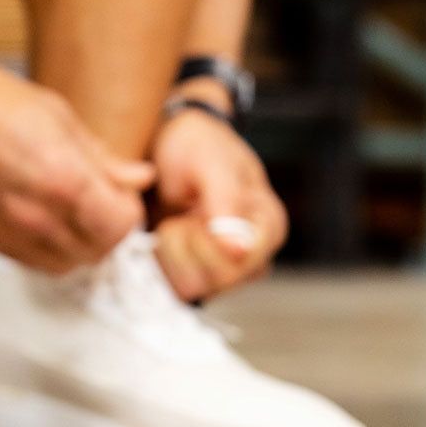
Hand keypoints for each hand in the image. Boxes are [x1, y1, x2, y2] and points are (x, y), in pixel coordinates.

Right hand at [0, 43, 153, 272]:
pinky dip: (40, 246)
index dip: (127, 209)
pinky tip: (35, 215)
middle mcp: (35, 218)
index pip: (121, 225)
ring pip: (62, 265)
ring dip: (74, 244)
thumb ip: (103, 159)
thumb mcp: (60, 118)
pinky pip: (25, 259)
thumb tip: (137, 178)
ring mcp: (5, 233)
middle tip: (99, 203)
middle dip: (105, 230)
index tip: (121, 195)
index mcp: (63, 182)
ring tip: (66, 211)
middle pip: (96, 252)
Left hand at [151, 107, 287, 300]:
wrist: (166, 140)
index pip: (240, 266)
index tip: (195, 211)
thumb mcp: (210, 163)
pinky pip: (171, 285)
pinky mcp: (192, 273)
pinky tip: (164, 230)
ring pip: (190, 287)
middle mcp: (250, 254)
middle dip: (187, 244)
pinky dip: (158, 258)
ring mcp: (222, 268)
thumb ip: (225, 204)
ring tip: (175, 216)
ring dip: (170, 251)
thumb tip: (238, 251)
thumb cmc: (196, 145)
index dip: (208, 243)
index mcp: (268, 227)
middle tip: (183, 209)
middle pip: (214, 281)